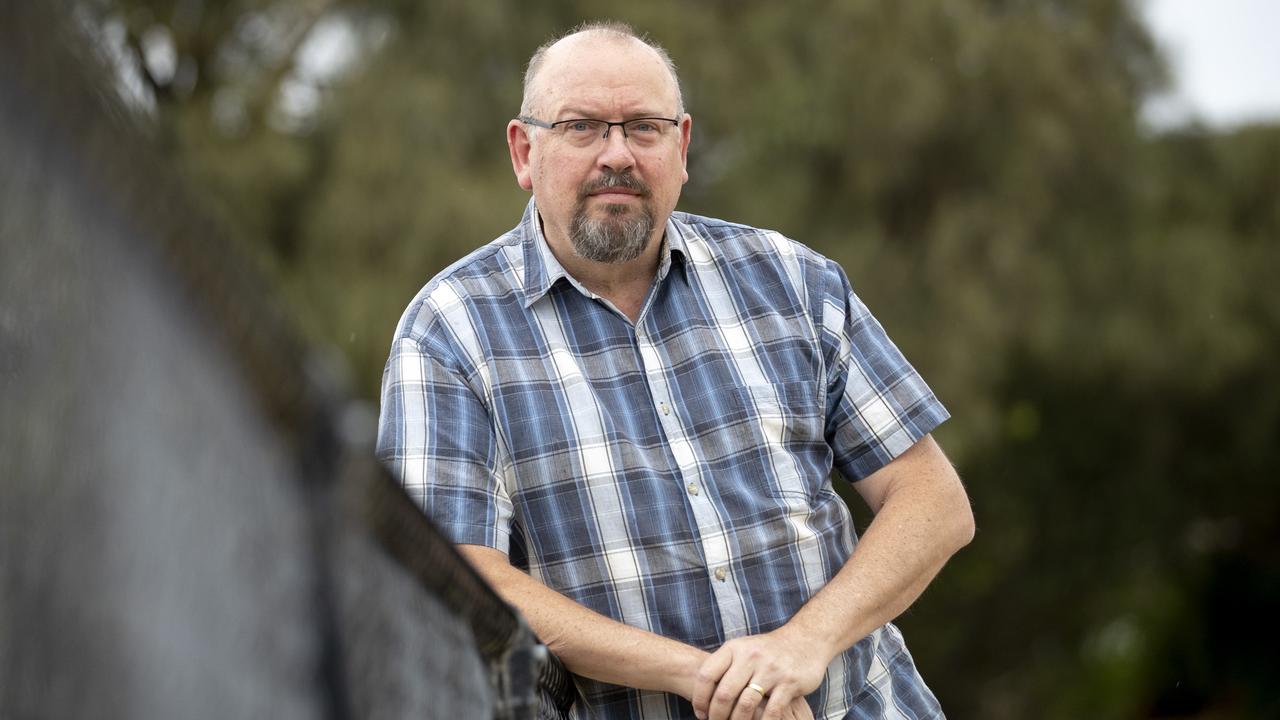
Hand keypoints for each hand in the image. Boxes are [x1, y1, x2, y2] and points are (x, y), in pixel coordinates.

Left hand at [691, 627, 828, 719]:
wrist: (806, 639)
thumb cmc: (769, 649)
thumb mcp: (744, 648)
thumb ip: (725, 665)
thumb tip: (702, 692)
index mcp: (735, 648)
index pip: (707, 675)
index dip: (700, 698)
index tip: (700, 713)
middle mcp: (751, 657)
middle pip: (725, 694)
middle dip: (717, 716)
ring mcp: (771, 670)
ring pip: (746, 705)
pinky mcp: (789, 683)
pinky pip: (771, 712)